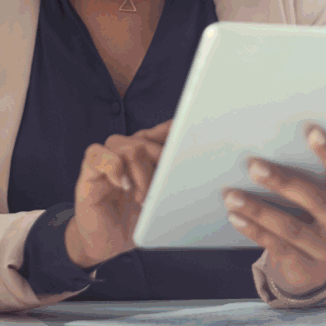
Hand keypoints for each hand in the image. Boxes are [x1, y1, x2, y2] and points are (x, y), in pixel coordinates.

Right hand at [66, 120, 172, 268]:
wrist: (109, 244)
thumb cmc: (135, 219)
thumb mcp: (161, 196)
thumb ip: (171, 176)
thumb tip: (187, 161)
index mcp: (142, 157)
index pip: (155, 134)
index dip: (169, 133)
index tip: (185, 137)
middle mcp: (123, 156)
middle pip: (144, 139)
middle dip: (159, 161)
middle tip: (162, 186)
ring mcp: (104, 164)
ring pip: (125, 145)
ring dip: (139, 171)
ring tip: (141, 196)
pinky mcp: (87, 175)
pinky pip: (96, 155)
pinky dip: (113, 167)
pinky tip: (122, 185)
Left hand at [223, 124, 325, 295]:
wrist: (321, 269)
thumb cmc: (322, 219)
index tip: (311, 131)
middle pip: (316, 200)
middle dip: (283, 181)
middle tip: (253, 166)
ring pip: (291, 227)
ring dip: (258, 209)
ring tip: (231, 195)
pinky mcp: (308, 270)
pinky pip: (278, 248)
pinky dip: (255, 231)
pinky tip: (236, 217)